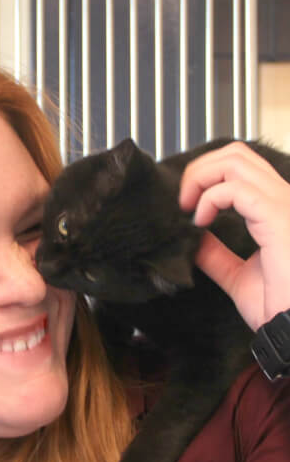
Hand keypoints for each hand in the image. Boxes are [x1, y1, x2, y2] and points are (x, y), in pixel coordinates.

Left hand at [179, 141, 289, 330]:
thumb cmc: (280, 307)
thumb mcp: (239, 276)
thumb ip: (217, 255)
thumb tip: (194, 239)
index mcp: (278, 211)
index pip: (243, 169)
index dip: (208, 176)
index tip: (186, 206)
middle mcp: (284, 200)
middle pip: (237, 154)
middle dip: (199, 169)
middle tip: (182, 201)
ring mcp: (284, 205)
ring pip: (235, 159)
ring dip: (200, 178)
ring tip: (188, 208)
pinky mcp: (278, 216)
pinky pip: (234, 188)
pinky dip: (209, 198)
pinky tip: (201, 221)